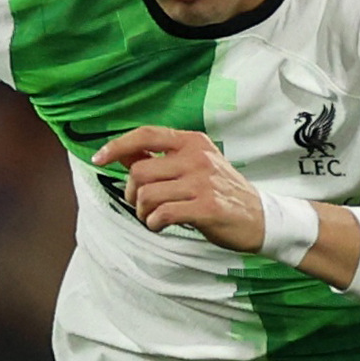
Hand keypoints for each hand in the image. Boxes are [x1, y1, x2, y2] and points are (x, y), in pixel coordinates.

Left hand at [95, 125, 264, 249]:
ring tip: (153, 217)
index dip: (117, 145)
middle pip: (139, 171)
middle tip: (141, 205)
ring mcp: (203, 182)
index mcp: (192, 142)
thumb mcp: (195, 166)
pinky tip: (161, 225)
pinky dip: (154, 223)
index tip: (98, 158)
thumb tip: (122, 152)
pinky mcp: (207, 207)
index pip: (145, 135)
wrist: (260, 217)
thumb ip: (160, 158)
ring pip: (147, 195)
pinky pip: (162, 214)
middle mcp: (197, 157)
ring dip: (142, 212)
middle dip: (131, 193)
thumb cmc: (222, 192)